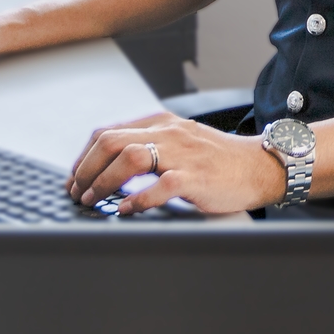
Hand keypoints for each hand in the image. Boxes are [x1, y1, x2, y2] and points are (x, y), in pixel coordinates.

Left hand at [67, 112, 286, 214]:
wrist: (259, 166)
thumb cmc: (218, 159)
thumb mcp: (180, 141)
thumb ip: (150, 145)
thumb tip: (111, 165)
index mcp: (161, 123)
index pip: (108, 132)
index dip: (84, 156)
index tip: (75, 177)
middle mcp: (169, 133)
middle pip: (111, 142)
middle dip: (86, 168)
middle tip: (77, 191)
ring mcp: (183, 154)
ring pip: (130, 157)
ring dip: (104, 181)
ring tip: (94, 199)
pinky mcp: (196, 177)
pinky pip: (161, 185)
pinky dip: (137, 199)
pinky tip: (126, 210)